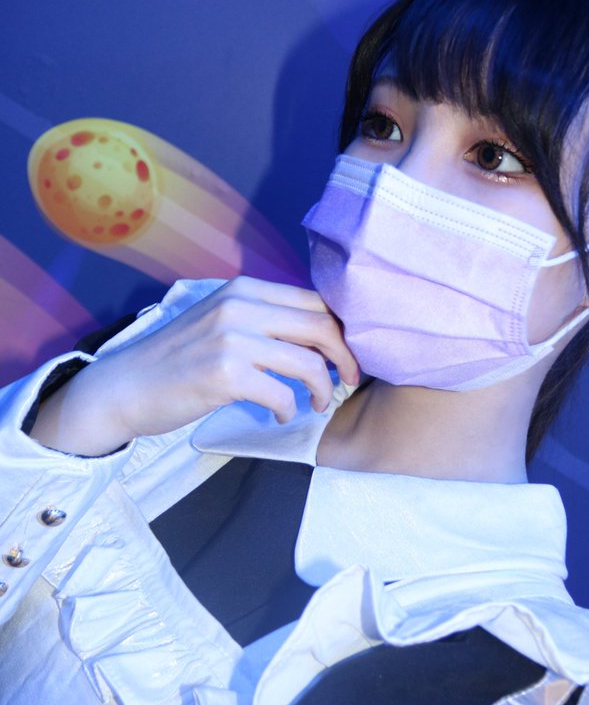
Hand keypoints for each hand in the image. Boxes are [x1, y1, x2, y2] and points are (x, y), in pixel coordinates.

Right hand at [30, 278, 359, 455]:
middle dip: (345, 357)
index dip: (340, 329)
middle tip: (349, 380)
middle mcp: (239, 306)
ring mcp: (231, 339)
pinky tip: (280, 415)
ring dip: (324, 389)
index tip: (345, 354)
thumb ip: (262, 319)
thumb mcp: (220, 322)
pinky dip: (289, 410)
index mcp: (243, 289)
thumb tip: (318, 333)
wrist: (124, 387)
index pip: (315, 300)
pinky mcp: (225, 374)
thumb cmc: (177, 361)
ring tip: (318, 404)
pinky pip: (282, 394)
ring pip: (309, 362)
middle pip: (321, 326)